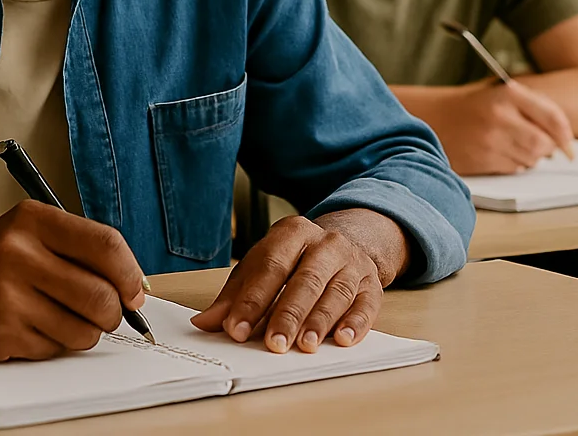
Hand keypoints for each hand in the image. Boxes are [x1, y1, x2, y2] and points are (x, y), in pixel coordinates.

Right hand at [0, 200, 147, 361]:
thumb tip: (132, 289)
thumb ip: (77, 251)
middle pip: (101, 296)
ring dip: (81, 333)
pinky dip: (50, 345)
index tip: (135, 293)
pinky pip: (53, 349)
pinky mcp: (1, 332)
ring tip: (55, 318)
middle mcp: (20, 253)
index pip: (107, 245)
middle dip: (112, 314)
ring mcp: (9, 295)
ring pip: (83, 330)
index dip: (130, 275)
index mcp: (32, 220)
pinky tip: (26, 326)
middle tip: (103, 315)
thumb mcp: (25, 234)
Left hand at [192, 212, 403, 353]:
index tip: (237, 329)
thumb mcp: (262, 268)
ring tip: (305, 345)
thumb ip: (235, 295)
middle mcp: (325, 243)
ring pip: (335, 292)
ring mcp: (352, 262)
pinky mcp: (372, 284)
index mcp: (292, 232)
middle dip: (287, 314)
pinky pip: (366, 304)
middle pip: (305, 280)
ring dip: (320, 321)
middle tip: (274, 343)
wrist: (345, 245)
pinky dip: (356, 323)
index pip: (270, 266)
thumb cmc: (295, 261)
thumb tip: (205, 323)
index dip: (252, 300)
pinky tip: (342, 340)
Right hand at [427, 79, 574, 175]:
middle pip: (543, 144)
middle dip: (546, 149)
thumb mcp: (504, 94)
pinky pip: (513, 169)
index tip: (569, 147)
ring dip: (529, 157)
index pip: (553, 117)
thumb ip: (537, 108)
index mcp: (508, 93)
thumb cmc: (476, 106)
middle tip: (539, 146)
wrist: (435, 117)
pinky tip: (499, 152)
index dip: (566, 136)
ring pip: (530, 159)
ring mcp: (489, 139)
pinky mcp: (481, 158)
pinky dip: (513, 164)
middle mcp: (499, 115)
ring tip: (513, 145)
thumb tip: (566, 140)